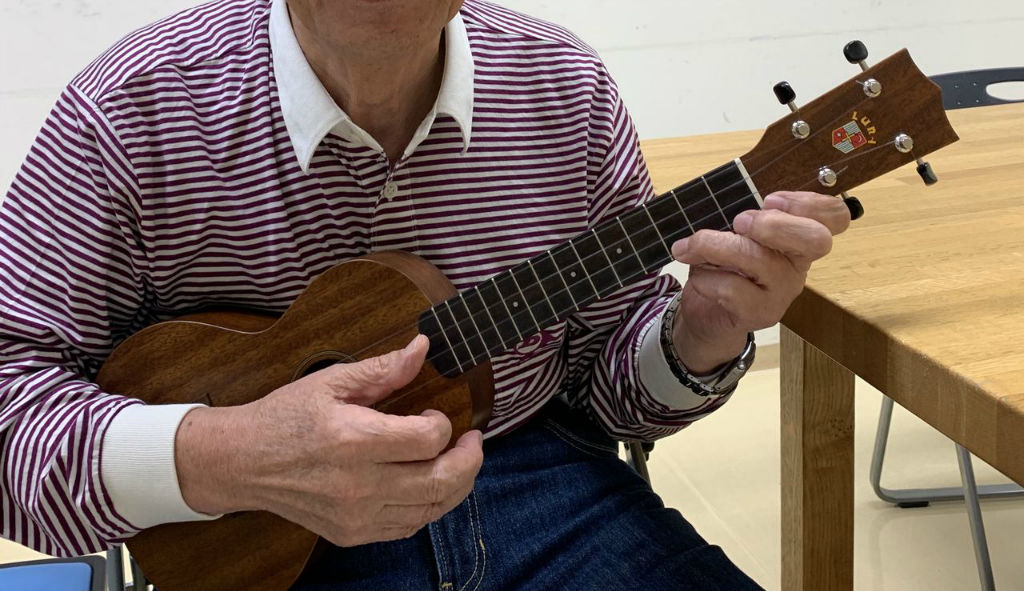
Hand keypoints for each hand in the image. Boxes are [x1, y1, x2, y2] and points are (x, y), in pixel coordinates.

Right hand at [175, 335, 483, 546]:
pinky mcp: (351, 534)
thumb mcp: (331, 382)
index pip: (428, 439)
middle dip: (470, 459)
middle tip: (472, 441)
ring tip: (457, 461)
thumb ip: (382, 369)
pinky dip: (429, 506)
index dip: (444, 424)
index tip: (435, 413)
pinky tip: (427, 484)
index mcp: (352, 440)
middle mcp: (357, 484)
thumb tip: (422, 348)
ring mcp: (355, 515)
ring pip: (432, 509)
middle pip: (441, 481)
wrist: (243, 463)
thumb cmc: (286, 416)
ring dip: (457, 484)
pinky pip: (409, 527)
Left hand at [669, 191, 850, 371]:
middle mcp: (798, 264)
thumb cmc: (722, 265)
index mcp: (797, 237)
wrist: (706, 313)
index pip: (834, 216)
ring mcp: (784, 291)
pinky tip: (699, 278)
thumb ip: (740, 216)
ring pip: (758, 259)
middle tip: (738, 222)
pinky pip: (731, 289)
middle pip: (815, 239)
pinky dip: (705, 278)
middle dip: (773, 224)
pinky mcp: (762, 314)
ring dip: (714, 246)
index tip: (769, 199)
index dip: (808, 203)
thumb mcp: (731, 234)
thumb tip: (723, 199)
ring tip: (689, 248)